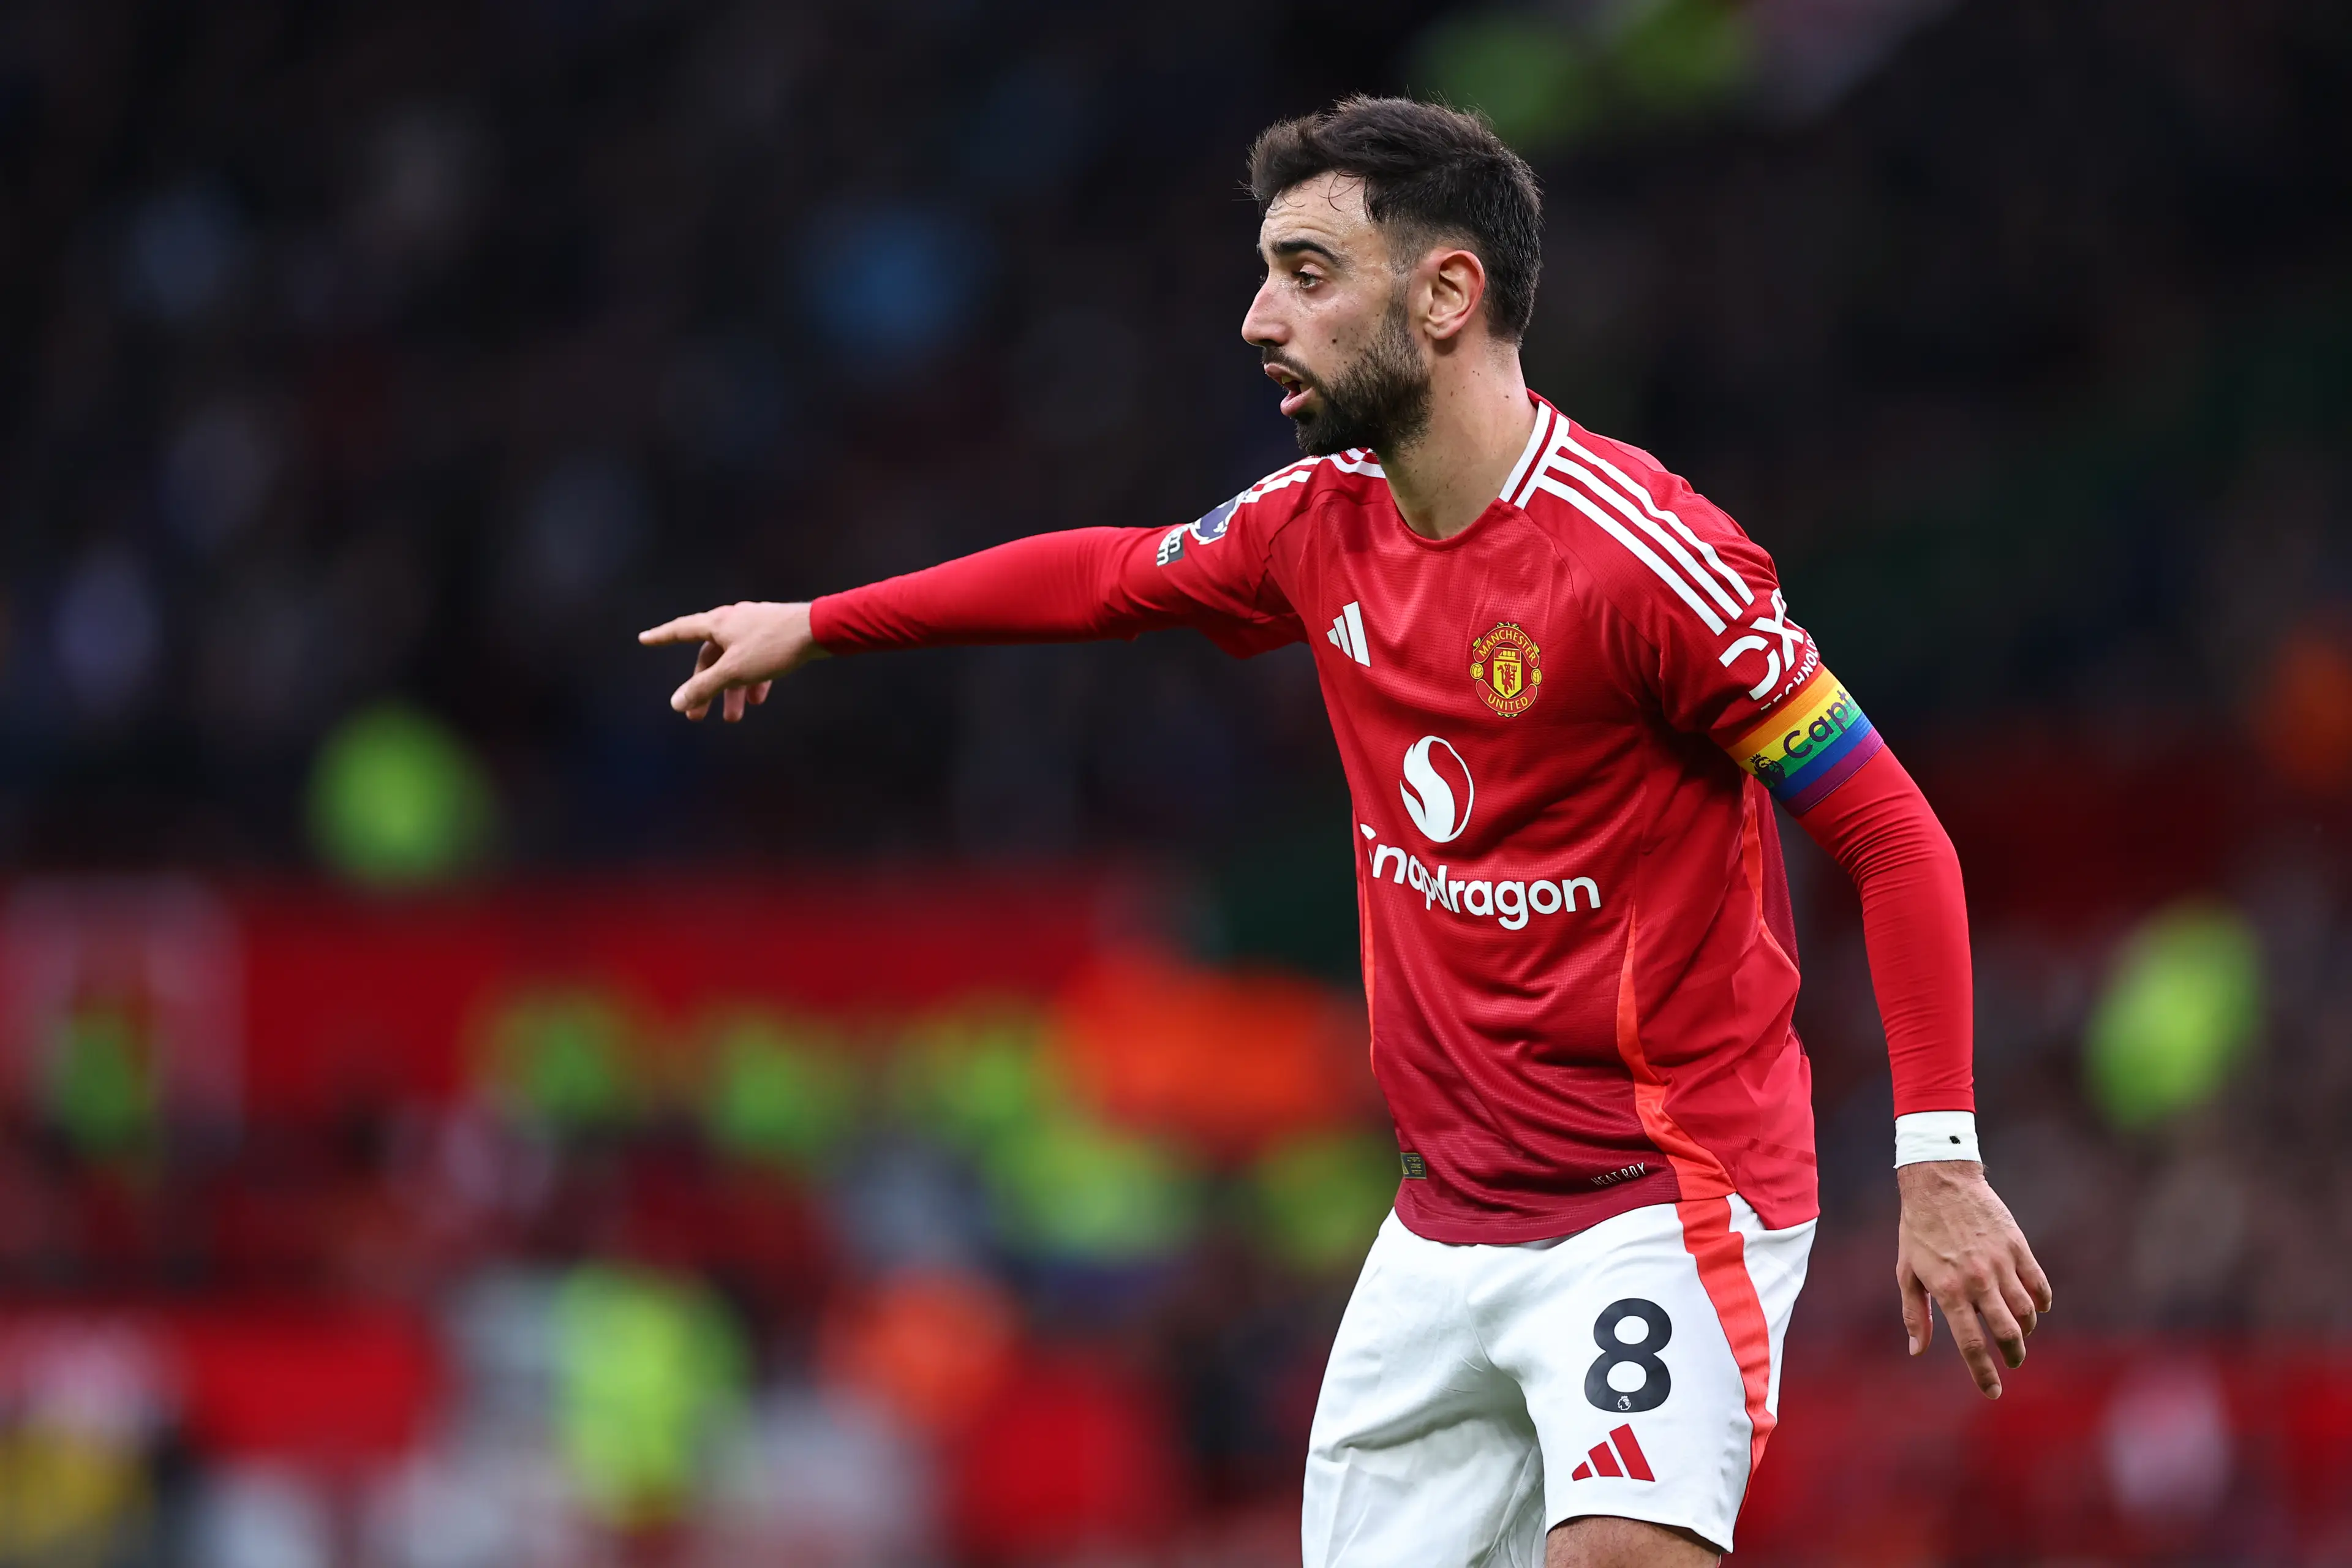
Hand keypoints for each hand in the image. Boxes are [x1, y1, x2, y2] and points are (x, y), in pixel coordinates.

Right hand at [637, 601, 825, 720]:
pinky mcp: (774, 635)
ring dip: (731, 691)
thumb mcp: (733, 671)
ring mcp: (755, 627)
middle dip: (705, 688)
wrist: (818, 629)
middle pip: (710, 657)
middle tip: (697, 717)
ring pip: (734, 662)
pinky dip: (753, 680)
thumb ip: (704, 687)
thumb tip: (676, 703)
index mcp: (718, 623)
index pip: (681, 630)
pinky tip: (759, 698)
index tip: (644, 639)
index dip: (661, 636)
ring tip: (733, 718)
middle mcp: (733, 621)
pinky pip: (756, 660)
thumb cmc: (773, 646)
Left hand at [1895, 1161, 2051, 1398]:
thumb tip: (1917, 1350)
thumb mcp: (1907, 1271)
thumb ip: (1914, 1313)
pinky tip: (2035, 1308)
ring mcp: (2001, 1263)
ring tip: (2019, 1334)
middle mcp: (1978, 1280)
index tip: (1993, 1392)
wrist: (1940, 1182)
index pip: (1971, 1343)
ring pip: (2027, 1312)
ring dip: (2026, 1330)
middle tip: (2012, 1361)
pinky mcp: (2018, 1247)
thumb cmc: (1917, 1229)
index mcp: (1948, 1290)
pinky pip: (2038, 1284)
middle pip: (2008, 1333)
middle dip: (2013, 1355)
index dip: (1983, 1373)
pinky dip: (2041, 1301)